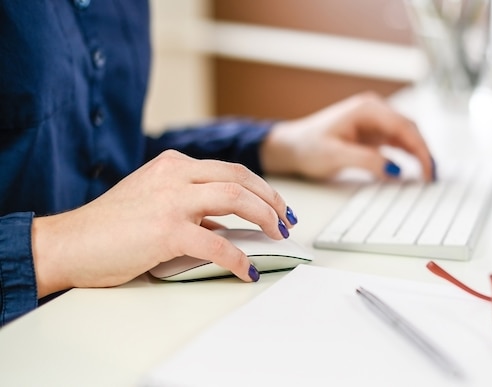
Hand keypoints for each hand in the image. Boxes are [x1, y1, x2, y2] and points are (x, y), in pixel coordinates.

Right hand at [31, 150, 295, 297]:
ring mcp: (171, 200)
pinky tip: (246, 270)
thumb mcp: (153, 199)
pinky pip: (217, 244)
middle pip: (240, 178)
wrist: (69, 243)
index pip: (230, 169)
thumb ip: (188, 204)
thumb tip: (222, 224)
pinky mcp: (166, 230)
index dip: (260, 188)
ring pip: (236, 198)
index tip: (276, 205)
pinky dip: (238, 258)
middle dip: (271, 199)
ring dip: (264, 217)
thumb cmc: (108, 227)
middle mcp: (175, 175)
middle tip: (285, 220)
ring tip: (277, 235)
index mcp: (174, 164)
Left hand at [260, 92, 434, 180]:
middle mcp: (374, 110)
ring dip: (418, 153)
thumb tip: (395, 169)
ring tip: (428, 176)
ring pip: (406, 135)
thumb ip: (366, 161)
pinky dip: (407, 154)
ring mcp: (374, 121)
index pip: (404, 126)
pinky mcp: (372, 132)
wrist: (291, 146)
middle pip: (409, 129)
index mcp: (367, 109)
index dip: (421, 149)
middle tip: (432, 178)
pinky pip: (396, 142)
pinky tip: (413, 169)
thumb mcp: (335, 156)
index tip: (428, 170)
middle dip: (424, 152)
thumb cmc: (308, 147)